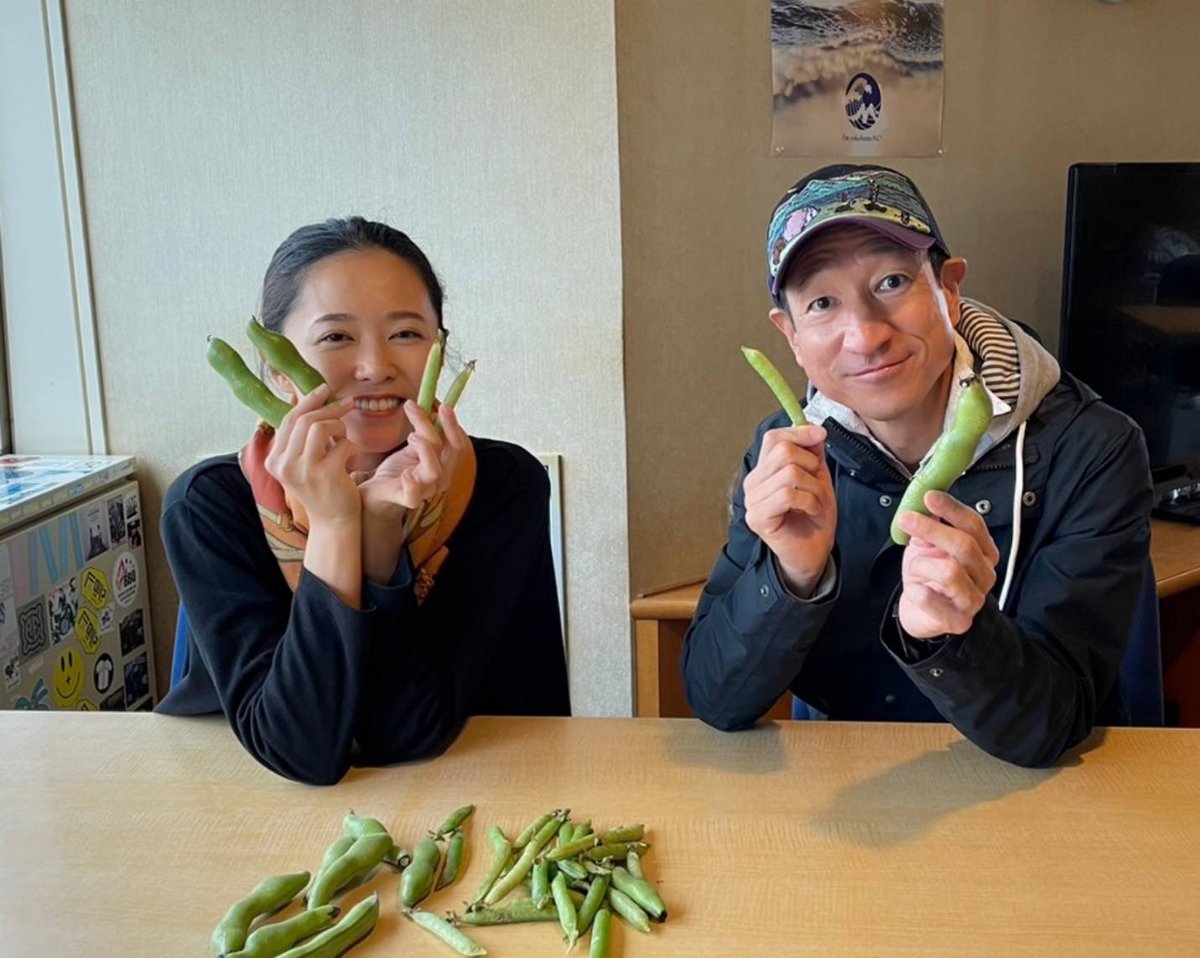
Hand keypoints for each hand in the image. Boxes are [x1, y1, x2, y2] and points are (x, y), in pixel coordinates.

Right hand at [264, 384, 360, 525]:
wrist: (333, 523)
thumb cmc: (322, 488)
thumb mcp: (303, 463)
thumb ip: (301, 438)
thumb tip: (310, 398)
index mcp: (274, 460)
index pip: (288, 419)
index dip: (308, 401)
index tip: (325, 389)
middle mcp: (283, 464)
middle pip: (304, 419)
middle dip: (329, 407)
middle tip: (348, 404)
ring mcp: (303, 470)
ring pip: (320, 426)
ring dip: (340, 426)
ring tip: (345, 437)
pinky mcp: (326, 475)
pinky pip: (343, 444)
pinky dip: (352, 447)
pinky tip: (352, 459)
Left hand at [358, 401, 468, 518]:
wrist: (378, 493)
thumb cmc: (399, 469)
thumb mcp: (414, 445)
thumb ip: (425, 430)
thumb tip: (432, 406)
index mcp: (445, 465)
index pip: (458, 445)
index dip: (453, 425)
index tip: (443, 406)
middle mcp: (441, 478)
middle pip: (453, 453)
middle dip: (448, 428)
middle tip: (439, 408)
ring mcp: (426, 490)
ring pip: (435, 470)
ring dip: (425, 449)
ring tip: (411, 436)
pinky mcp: (408, 499)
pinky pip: (414, 494)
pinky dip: (412, 483)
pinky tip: (406, 474)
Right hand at [743, 425, 836, 596]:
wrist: (813, 554)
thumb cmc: (813, 518)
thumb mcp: (818, 479)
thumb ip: (813, 454)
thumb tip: (814, 429)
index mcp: (765, 471)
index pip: (773, 438)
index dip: (798, 432)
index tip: (820, 435)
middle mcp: (753, 483)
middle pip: (783, 452)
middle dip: (811, 465)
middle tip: (818, 486)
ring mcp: (752, 501)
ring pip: (790, 473)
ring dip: (814, 488)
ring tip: (816, 503)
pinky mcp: (758, 517)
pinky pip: (788, 495)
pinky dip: (810, 502)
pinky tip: (812, 512)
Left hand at [895, 490, 1000, 638]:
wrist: (922, 612)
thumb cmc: (929, 575)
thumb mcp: (928, 545)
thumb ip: (931, 525)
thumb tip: (924, 501)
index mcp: (984, 552)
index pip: (974, 525)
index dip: (952, 509)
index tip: (929, 496)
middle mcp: (985, 574)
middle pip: (964, 545)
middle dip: (932, 529)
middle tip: (906, 520)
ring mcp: (974, 599)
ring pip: (950, 572)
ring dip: (922, 564)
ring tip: (914, 569)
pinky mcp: (959, 621)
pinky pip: (932, 599)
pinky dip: (917, 591)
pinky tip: (915, 589)